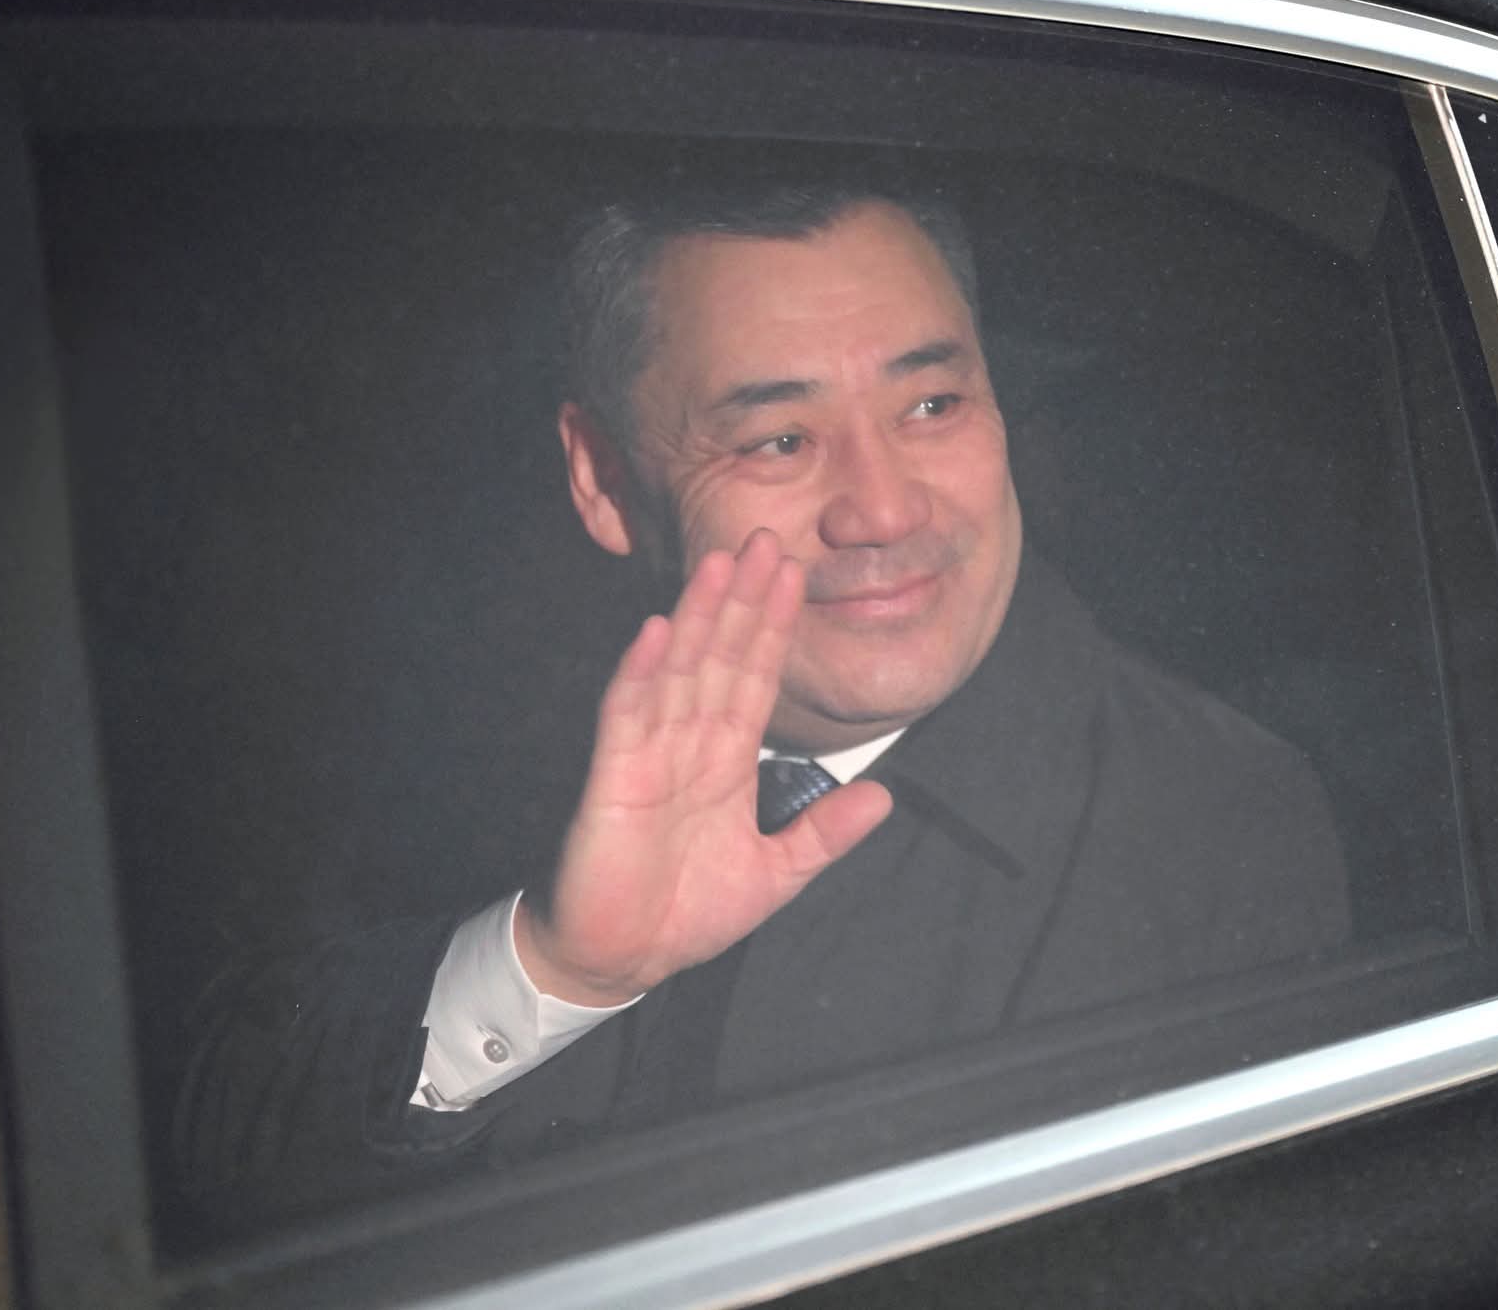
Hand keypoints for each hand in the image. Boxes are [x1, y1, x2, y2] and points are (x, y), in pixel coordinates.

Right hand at [514, 529, 891, 1005]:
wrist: (624, 959)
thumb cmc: (686, 912)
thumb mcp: (776, 874)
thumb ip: (824, 833)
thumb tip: (884, 799)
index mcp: (725, 759)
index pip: (754, 677)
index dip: (773, 626)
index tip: (794, 573)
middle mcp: (688, 743)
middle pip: (718, 656)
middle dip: (741, 599)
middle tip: (763, 538)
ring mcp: (648, 754)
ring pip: (678, 670)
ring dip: (696, 616)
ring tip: (718, 563)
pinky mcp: (614, 778)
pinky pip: (628, 716)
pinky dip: (642, 674)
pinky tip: (657, 632)